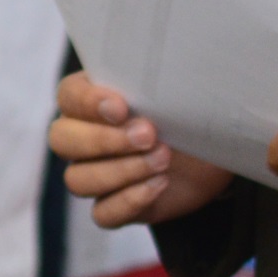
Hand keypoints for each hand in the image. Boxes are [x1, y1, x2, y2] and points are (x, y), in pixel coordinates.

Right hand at [49, 71, 232, 227]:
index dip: (89, 103)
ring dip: (121, 171)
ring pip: (78, 180)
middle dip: (105, 140)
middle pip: (62, 140)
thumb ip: (160, 79)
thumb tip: (167, 63)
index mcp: (90, 100)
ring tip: (163, 160)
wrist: (215, 152)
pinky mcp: (114, 206)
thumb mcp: (177, 89)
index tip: (122, 107)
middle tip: (149, 135)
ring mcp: (95, 174)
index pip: (68, 97)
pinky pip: (102, 213)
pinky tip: (159, 185)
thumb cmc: (188, 113)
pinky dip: (129, 201)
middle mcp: (82, 137)